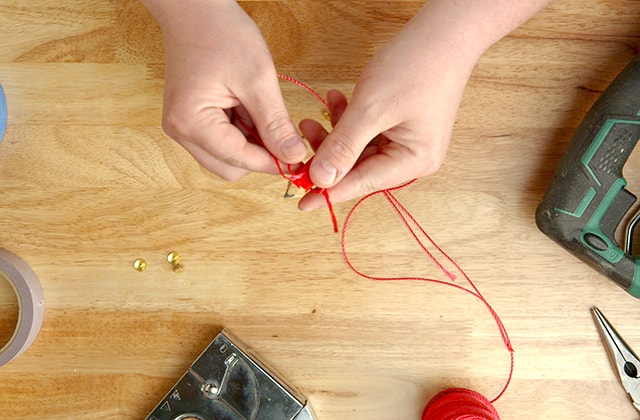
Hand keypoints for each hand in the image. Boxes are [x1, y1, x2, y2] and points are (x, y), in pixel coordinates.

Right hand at [143, 0, 305, 180]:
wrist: (195, 9)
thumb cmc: (221, 33)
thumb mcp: (257, 79)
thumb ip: (275, 124)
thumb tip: (293, 157)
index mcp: (191, 123)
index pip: (239, 161)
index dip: (273, 163)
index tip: (300, 159)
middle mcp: (181, 132)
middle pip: (230, 168)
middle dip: (260, 156)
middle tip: (285, 134)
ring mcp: (184, 128)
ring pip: (228, 158)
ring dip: (252, 145)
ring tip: (262, 110)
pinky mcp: (192, 121)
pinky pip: (223, 142)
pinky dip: (243, 134)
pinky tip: (250, 108)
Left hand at [299, 0, 549, 210]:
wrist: (445, 33)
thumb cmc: (415, 67)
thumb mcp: (370, 110)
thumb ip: (343, 147)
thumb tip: (319, 180)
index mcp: (412, 162)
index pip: (361, 183)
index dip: (328, 192)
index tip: (300, 202)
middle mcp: (412, 158)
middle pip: (358, 168)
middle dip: (328, 153)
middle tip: (302, 138)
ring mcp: (407, 141)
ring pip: (358, 149)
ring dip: (334, 133)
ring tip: (311, 118)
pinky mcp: (400, 125)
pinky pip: (366, 132)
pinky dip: (348, 120)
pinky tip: (335, 100)